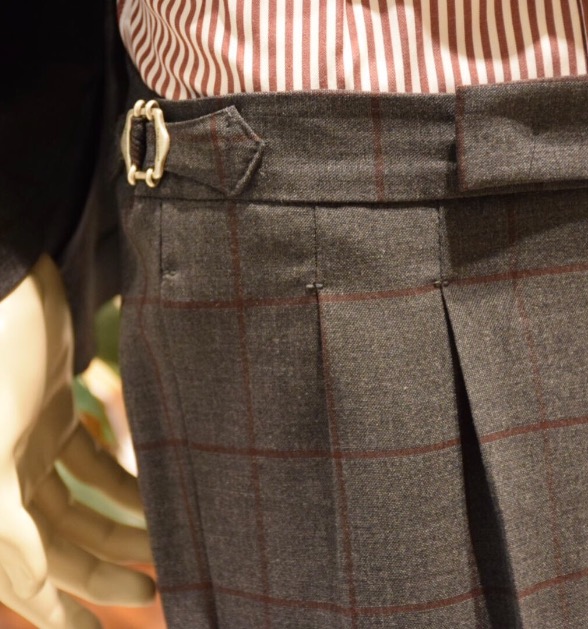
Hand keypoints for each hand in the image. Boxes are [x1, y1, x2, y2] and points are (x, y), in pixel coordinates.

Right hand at [0, 254, 154, 628]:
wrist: (13, 276)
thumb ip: (2, 516)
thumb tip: (30, 585)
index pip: (20, 570)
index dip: (57, 608)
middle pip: (53, 541)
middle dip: (99, 569)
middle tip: (154, 590)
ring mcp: (27, 440)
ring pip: (76, 503)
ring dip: (117, 527)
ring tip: (163, 548)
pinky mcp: (52, 408)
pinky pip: (89, 459)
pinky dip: (119, 480)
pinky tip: (152, 495)